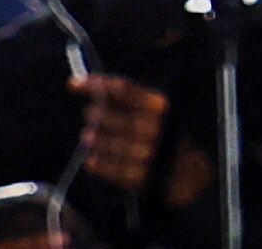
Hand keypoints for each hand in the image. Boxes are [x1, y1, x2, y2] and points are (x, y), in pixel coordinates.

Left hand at [74, 72, 171, 191]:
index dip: (98, 85)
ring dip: (99, 141)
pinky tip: (90, 161)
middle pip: (122, 119)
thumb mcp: (152, 109)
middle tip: (88, 113)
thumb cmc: (161, 131)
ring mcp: (152, 154)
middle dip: (101, 115)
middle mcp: (158, 128)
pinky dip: (102, 166)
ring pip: (118, 145)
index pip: (125, 90)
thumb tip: (85, 86)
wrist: (186, 169)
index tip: (74, 84)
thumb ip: (124, 98)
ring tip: (87, 136)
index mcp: (161, 105)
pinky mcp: (144, 177)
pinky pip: (118, 171)